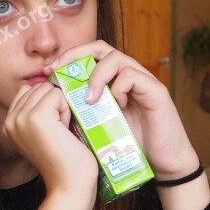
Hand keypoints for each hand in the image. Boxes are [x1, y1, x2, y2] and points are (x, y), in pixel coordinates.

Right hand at [3, 83, 98, 205]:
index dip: (49, 102)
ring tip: (63, 131)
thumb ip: (40, 110)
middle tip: (61, 131)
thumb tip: (53, 82)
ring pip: (49, 89)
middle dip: (56, 103)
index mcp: (9, 123)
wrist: (70, 185)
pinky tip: (66, 130)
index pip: (30, 90)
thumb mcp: (46, 131)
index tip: (55, 128)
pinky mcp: (36, 117)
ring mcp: (21, 118)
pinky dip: (67, 109)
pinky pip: (57, 94)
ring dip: (63, 106)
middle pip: (40, 87)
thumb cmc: (66, 160)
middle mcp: (11, 119)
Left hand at [43, 40, 199, 179]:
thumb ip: (79, 110)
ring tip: (88, 99)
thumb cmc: (129, 144)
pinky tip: (116, 107)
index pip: (87, 54)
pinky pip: (133, 76)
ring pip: (116, 58)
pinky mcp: (156, 90)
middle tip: (59, 72)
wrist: (162, 162)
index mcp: (111, 79)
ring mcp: (143, 80)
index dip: (66, 58)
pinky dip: (119, 88)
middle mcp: (127, 74)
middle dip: (76, 56)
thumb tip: (47, 104)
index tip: (47, 72)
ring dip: (97, 77)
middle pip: (100, 48)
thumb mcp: (96, 125)